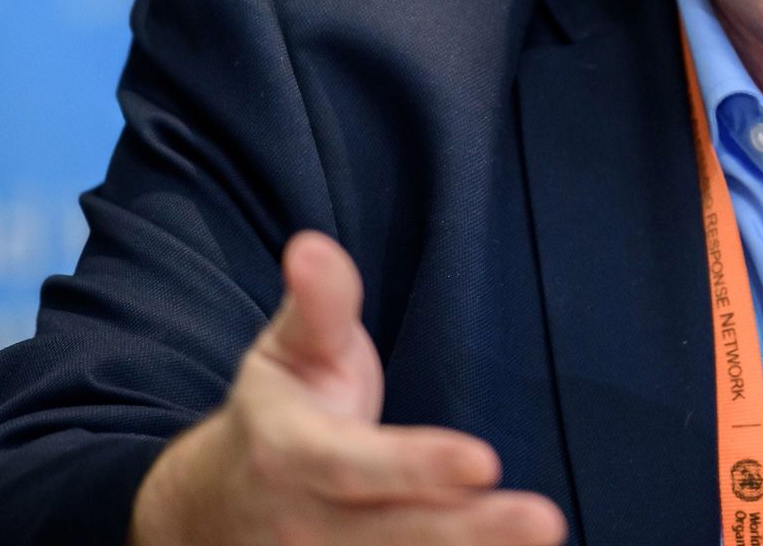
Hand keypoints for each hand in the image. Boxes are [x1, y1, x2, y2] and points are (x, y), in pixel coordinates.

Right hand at [129, 230, 567, 545]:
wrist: (217, 503)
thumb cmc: (279, 409)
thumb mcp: (289, 348)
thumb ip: (317, 304)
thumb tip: (310, 245)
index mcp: (288, 454)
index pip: (354, 465)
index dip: (416, 465)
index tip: (485, 459)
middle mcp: (307, 523)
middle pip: (393, 533)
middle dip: (469, 531)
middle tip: (544, 520)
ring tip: (544, 535)